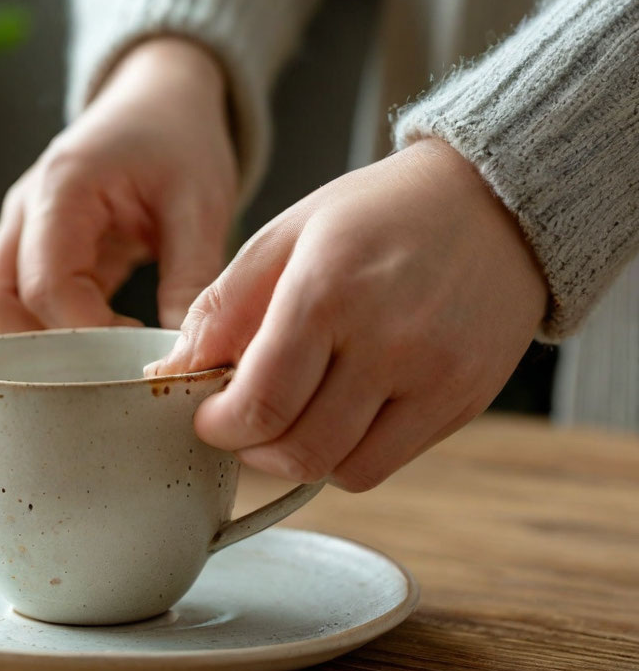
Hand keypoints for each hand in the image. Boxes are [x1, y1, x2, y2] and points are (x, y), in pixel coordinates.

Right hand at [0, 37, 238, 333]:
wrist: (160, 99)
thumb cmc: (179, 141)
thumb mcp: (201, 204)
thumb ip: (191, 278)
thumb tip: (184, 355)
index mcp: (63, 187)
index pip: (47, 286)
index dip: (86, 335)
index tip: (137, 355)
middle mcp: (26, 209)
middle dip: (43, 351)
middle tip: (107, 369)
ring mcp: (20, 228)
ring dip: (32, 345)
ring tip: (100, 358)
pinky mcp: (31, 247)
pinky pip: (13, 301)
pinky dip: (41, 331)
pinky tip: (97, 342)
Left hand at [153, 139, 548, 490]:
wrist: (495, 200)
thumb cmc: (379, 213)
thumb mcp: (286, 233)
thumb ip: (223, 305)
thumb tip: (174, 372)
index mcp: (329, 290)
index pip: (260, 402)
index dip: (219, 426)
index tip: (209, 416)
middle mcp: (388, 340)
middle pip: (298, 449)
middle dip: (251, 449)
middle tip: (242, 424)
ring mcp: (435, 375)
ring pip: (342, 470)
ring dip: (298, 458)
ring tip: (291, 417)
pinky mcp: (465, 399)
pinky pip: (386, 464)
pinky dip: (347, 457)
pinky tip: (338, 416)